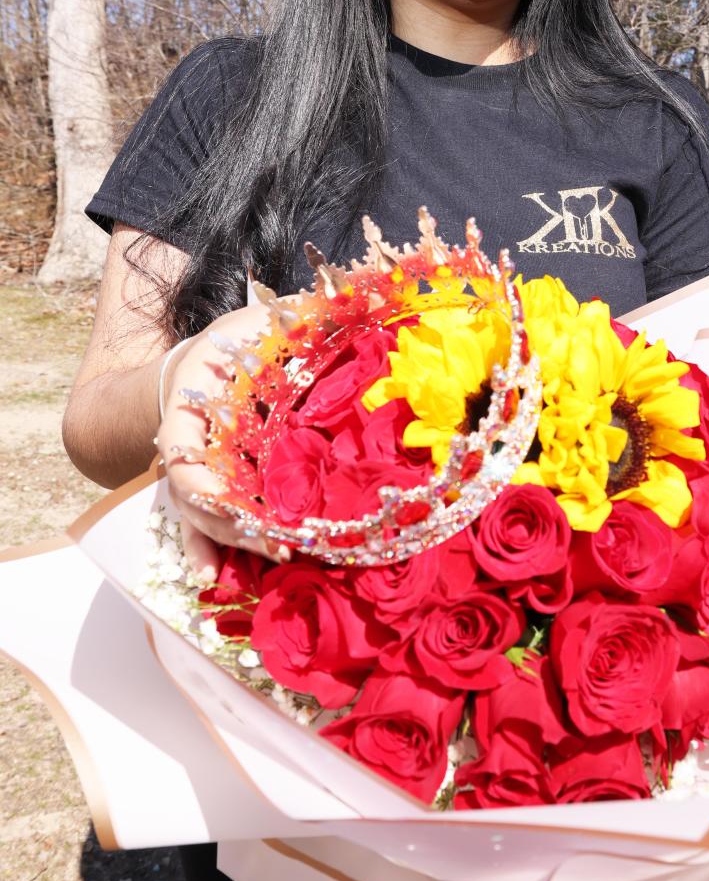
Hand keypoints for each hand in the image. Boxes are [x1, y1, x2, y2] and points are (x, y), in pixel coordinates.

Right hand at [156, 299, 285, 580]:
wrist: (211, 358)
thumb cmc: (238, 340)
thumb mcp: (263, 321)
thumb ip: (303, 315)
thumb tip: (357, 300)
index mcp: (191, 404)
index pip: (180, 452)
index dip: (201, 485)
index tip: (234, 506)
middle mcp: (189, 445)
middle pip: (195, 498)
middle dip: (233, 526)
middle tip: (281, 544)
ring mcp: (200, 470)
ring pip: (200, 518)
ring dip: (229, 545)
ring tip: (272, 561)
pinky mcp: (217, 487)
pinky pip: (205, 525)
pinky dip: (208, 552)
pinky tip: (215, 580)